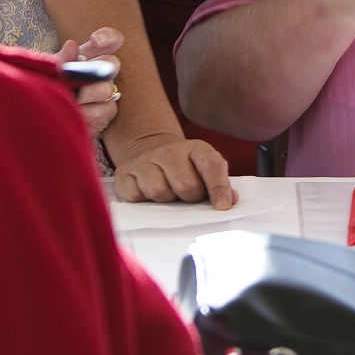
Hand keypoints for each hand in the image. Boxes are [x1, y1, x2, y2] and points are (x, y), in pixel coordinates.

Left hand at [56, 27, 122, 134]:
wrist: (44, 113)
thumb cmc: (50, 86)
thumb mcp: (51, 70)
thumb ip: (62, 58)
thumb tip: (72, 45)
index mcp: (90, 55)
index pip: (110, 40)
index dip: (107, 37)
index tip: (95, 40)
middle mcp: (103, 71)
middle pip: (112, 63)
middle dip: (95, 68)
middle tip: (79, 76)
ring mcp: (107, 93)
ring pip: (107, 89)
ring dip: (88, 93)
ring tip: (74, 98)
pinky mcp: (105, 114)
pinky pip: (103, 111)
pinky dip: (88, 112)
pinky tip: (76, 112)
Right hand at [112, 132, 236, 209]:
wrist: (149, 148)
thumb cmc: (184, 165)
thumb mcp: (204, 167)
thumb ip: (219, 182)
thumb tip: (230, 201)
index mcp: (196, 149)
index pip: (211, 166)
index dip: (218, 188)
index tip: (222, 207)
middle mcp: (169, 151)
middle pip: (185, 185)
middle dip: (190, 198)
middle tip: (187, 196)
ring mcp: (145, 160)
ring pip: (159, 191)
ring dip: (166, 201)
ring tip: (168, 193)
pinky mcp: (124, 172)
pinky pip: (136, 196)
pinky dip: (143, 201)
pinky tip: (147, 193)